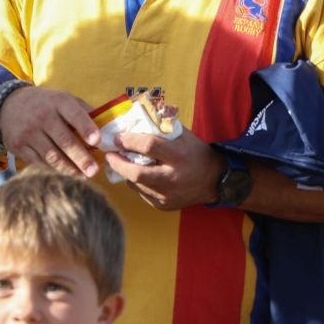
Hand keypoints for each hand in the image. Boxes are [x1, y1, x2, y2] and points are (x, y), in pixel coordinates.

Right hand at [0, 86, 101, 176]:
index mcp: (57, 101)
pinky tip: (65, 177)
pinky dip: (53, 171)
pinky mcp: (19, 146)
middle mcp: (42, 116)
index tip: (97, 141)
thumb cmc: (45, 104)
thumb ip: (83, 111)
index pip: (74, 114)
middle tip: (94, 170)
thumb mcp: (62, 98)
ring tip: (83, 177)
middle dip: (81, 157)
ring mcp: (29, 132)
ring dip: (69, 169)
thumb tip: (106, 127)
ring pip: (52, 156)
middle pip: (64, 140)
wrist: (8, 105)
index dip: (86, 128)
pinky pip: (38, 163)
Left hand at [106, 126, 221, 211]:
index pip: (148, 146)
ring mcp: (168, 195)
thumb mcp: (183, 135)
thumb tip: (135, 118)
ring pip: (136, 184)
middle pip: (137, 173)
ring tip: (122, 163)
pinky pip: (142, 194)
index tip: (117, 138)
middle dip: (118, 163)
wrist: (214, 180)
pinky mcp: (164, 206)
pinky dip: (137, 183)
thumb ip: (161, 128)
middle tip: (109, 155)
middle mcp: (173, 178)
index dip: (129, 141)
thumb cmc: (195, 152)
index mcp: (178, 156)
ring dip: (126, 173)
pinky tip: (138, 176)